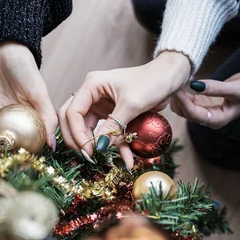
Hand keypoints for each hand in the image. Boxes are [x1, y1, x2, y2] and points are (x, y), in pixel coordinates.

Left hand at [0, 42, 56, 152]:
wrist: (0, 48)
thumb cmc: (24, 67)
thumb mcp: (39, 92)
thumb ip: (47, 117)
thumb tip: (52, 145)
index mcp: (35, 119)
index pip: (34, 143)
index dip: (29, 155)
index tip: (24, 164)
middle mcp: (19, 123)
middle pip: (14, 146)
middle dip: (7, 157)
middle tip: (2, 163)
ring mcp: (1, 119)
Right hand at [59, 52, 190, 168]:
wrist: (168, 78)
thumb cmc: (151, 82)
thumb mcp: (132, 104)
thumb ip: (114, 126)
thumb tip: (99, 146)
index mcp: (91, 85)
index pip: (72, 111)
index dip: (76, 133)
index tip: (88, 150)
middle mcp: (91, 94)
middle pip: (71, 119)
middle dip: (77, 139)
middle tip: (86, 156)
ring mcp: (100, 104)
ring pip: (87, 128)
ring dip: (93, 144)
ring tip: (100, 160)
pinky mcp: (110, 114)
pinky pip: (106, 132)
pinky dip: (114, 145)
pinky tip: (126, 159)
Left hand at [171, 68, 239, 128]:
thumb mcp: (237, 88)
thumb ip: (216, 88)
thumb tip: (196, 86)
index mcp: (217, 120)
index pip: (192, 114)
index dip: (182, 101)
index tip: (176, 88)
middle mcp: (209, 118)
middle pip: (184, 112)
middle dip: (177, 99)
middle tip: (174, 81)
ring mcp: (205, 110)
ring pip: (183, 107)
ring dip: (179, 96)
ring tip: (179, 80)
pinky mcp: (204, 102)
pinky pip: (188, 99)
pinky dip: (184, 92)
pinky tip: (184, 81)